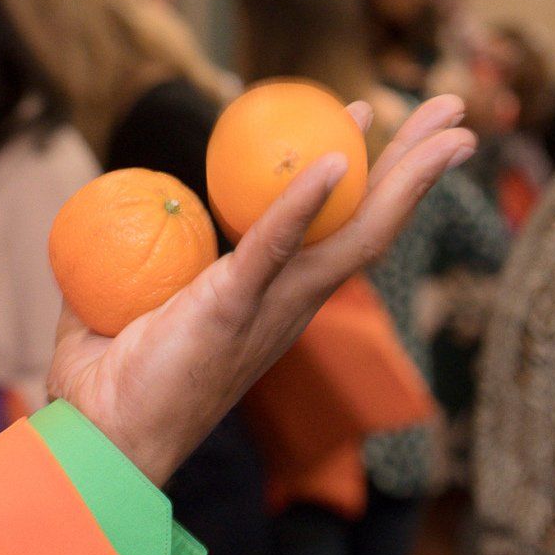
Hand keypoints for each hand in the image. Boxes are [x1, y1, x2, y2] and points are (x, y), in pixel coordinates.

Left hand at [49, 93, 473, 484]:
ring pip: (355, 235)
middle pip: (371, 224)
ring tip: (449, 130)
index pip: (333, 228)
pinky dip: (305, 204)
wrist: (98, 440)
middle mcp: (289, 305)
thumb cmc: (107, 381)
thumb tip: (112, 215)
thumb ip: (129, 259)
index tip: (364, 119)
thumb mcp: (127, 301)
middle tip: (455, 114)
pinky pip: (273, 248)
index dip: (360, 174)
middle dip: (417, 167)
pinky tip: (337, 162)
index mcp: (273, 300)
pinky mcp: (231, 312)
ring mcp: (269, 310)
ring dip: (404, 176)